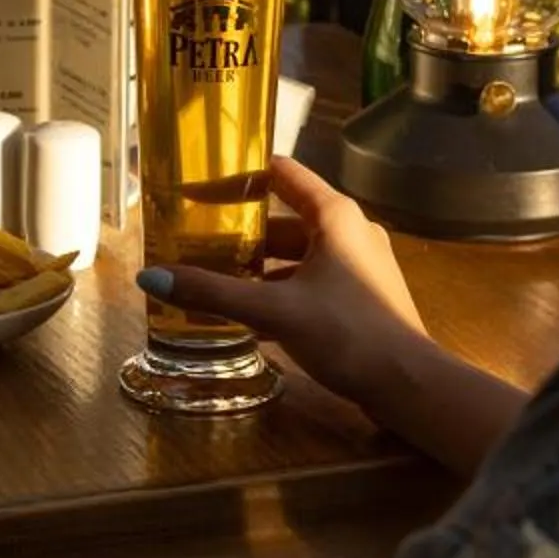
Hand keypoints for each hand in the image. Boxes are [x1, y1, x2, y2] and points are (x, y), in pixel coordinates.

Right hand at [139, 155, 431, 412]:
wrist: (409, 384)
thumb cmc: (346, 332)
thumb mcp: (273, 309)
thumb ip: (212, 292)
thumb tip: (150, 277)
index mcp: (334, 216)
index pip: (283, 173)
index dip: (241, 174)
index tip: (200, 181)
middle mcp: (350, 231)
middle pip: (285, 218)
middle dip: (241, 230)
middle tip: (195, 238)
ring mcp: (359, 264)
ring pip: (297, 255)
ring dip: (258, 266)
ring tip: (213, 276)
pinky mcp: (361, 296)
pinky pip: (311, 280)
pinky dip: (280, 289)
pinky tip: (248, 312)